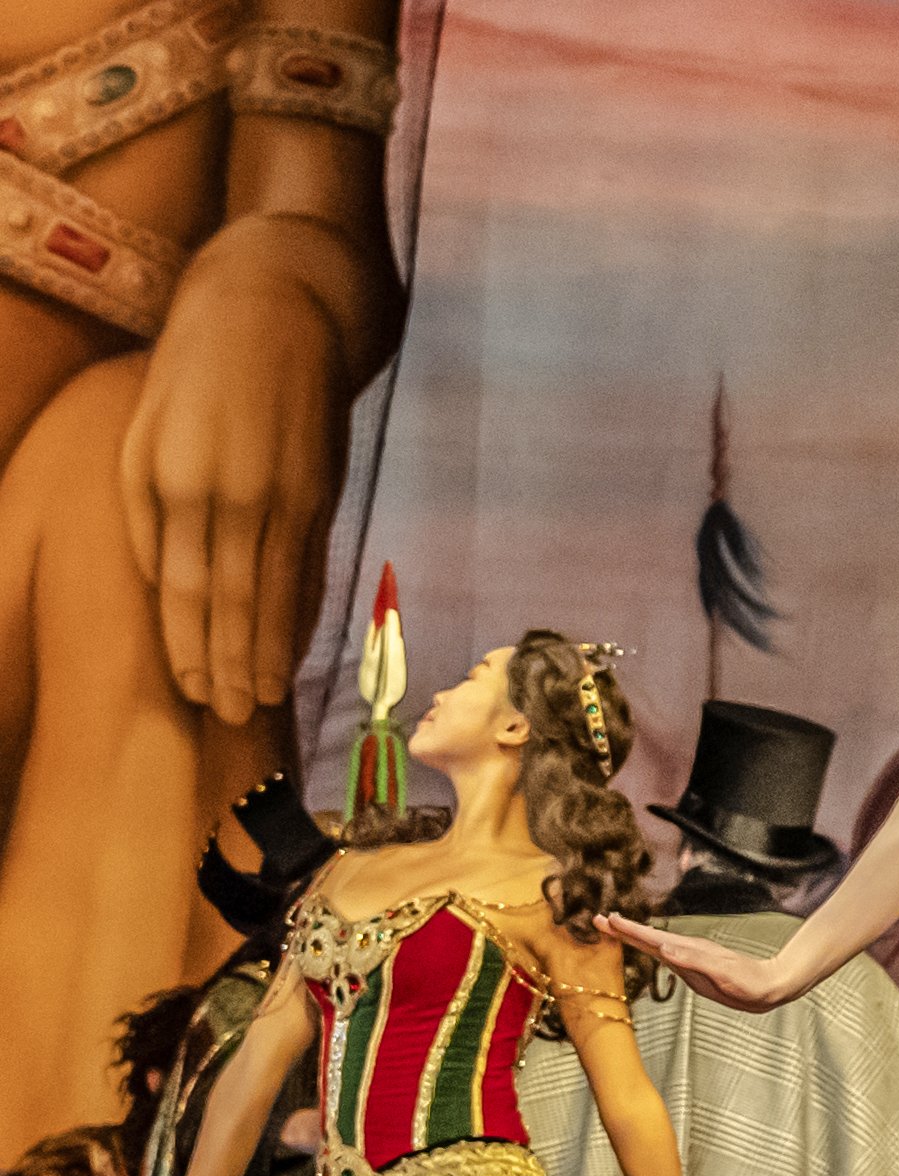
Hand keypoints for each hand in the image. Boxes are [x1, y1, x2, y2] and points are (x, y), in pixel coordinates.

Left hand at [119, 236, 349, 722]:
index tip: (196, 693)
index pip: (182, 587)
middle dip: (232, 663)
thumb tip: (154, 577)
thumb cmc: (195, 362)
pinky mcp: (321, 490)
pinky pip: (309, 565)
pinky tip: (298, 643)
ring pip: (276, 592)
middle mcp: (237, 496)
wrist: (282, 302)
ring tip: (266, 696)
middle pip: (232, 602)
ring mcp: (287, 496)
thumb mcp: (142, 423)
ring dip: (270, 651)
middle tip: (234, 715)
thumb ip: (143, 504)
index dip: (190, 645)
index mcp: (179, 480)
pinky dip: (302, 611)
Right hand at [600, 917, 804, 1010]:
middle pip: (649, 938)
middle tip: (599, 920)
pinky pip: (667, 955)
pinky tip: (648, 947)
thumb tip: (665, 948)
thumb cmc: (749, 982)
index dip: (628, 930)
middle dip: (624, 929)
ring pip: (656, 944)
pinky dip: (651, 948)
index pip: (651, 938)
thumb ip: (694, 961)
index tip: (607, 920)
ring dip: (634, 936)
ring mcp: (691, 958)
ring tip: (614, 929)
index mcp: (688, 951)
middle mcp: (687, 951)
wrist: (770, 987)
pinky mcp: (696, 967)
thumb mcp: (722, 974)